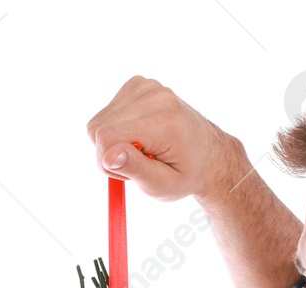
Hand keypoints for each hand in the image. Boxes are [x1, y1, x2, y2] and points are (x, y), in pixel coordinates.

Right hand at [85, 75, 246, 203]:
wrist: (207, 154)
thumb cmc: (185, 174)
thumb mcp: (163, 185)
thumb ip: (135, 169)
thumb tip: (108, 155)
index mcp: (164, 123)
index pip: (106, 136)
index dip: (106, 162)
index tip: (126, 174)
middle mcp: (156, 97)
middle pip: (98, 127)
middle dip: (110, 152)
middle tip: (139, 163)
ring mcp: (148, 86)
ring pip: (100, 120)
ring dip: (114, 141)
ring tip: (142, 150)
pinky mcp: (139, 84)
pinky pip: (108, 111)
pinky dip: (118, 127)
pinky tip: (139, 135)